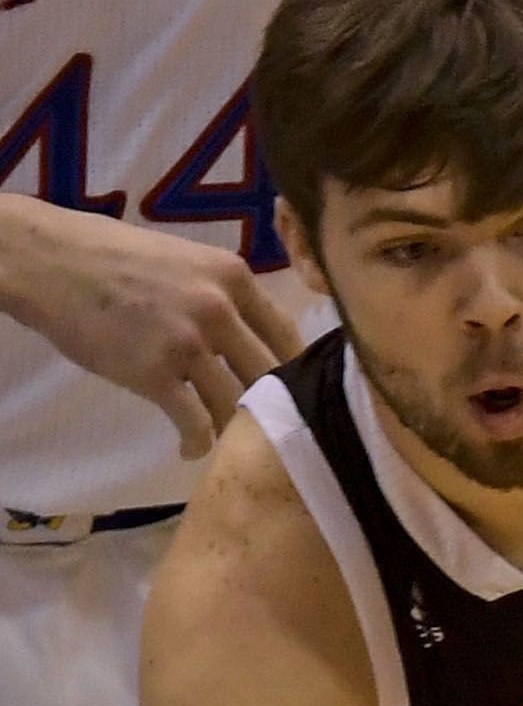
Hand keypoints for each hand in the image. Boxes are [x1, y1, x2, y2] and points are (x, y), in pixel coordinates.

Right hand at [0, 205, 300, 459]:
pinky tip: (191, 449)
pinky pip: (196, 423)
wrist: (43, 260)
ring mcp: (187, 342)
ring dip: (236, 429)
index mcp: (232, 276)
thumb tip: (253, 333)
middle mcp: (219, 308)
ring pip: (239, 403)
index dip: (297, 371)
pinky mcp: (154, 373)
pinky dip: (198, 442)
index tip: (296, 393)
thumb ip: (221, 294)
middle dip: (274, 406)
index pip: (287, 334)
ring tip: (230, 442)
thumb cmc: (107, 256)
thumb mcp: (182, 259)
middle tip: (269, 428)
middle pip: (272, 374)